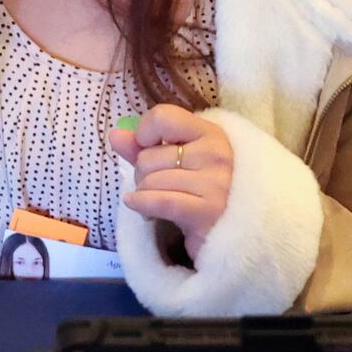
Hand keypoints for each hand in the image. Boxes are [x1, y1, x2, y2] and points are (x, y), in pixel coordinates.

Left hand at [108, 104, 234, 261]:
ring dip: (144, 194)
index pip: (163, 116)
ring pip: (151, 180)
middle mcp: (216, 153)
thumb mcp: (178, 163)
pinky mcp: (208, 212)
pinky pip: (160, 201)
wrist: (237, 236)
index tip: (148, 148)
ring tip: (158, 202)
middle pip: (149, 155)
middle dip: (142, 173)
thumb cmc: (203, 193)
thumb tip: (115, 135)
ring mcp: (216, 183)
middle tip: (158, 186)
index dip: (145, 132)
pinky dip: (141, 204)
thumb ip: (145, 147)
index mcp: (212, 133)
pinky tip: (138, 207)